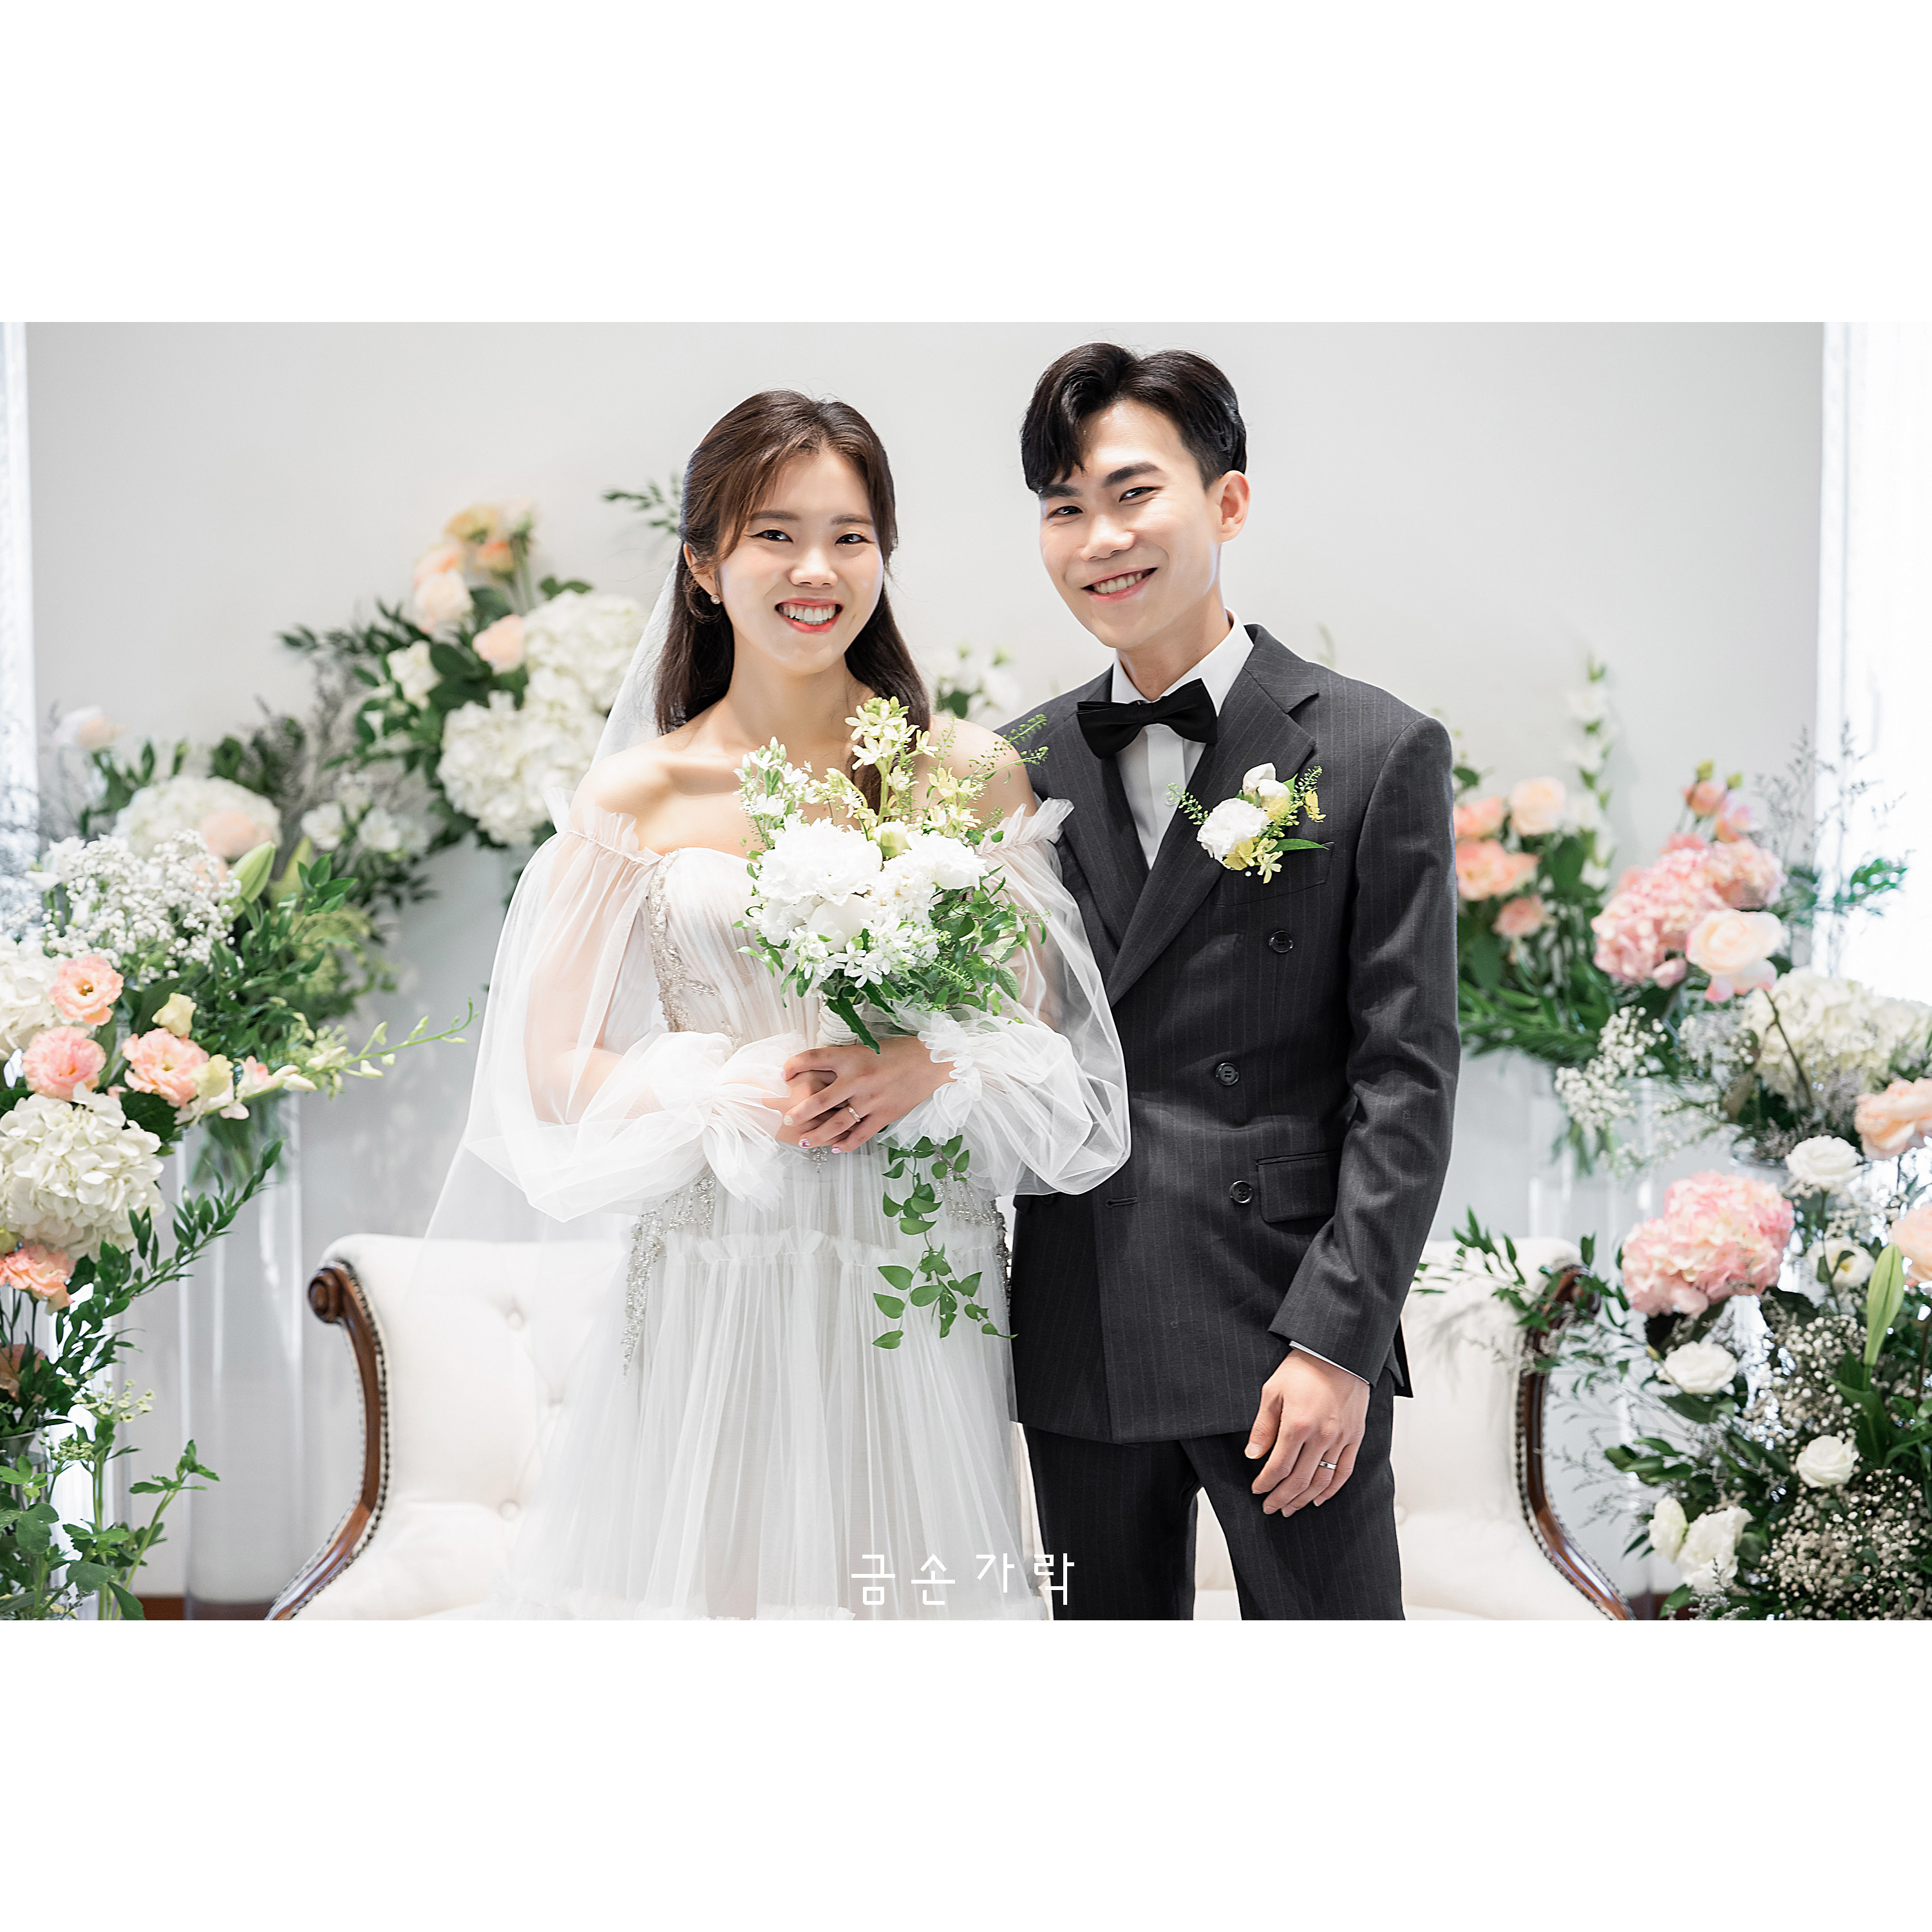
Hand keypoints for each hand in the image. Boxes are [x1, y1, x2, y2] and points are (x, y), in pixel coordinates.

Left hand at [766, 1037, 953, 1152]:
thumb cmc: (897, 1052)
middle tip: (786, 1118)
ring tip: (804, 1140)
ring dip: (817, 1134)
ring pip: (837, 1123)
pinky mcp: (885, 1115)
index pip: (814, 1058)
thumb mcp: (867, 1047)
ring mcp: (871, 1100)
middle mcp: (858, 1079)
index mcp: (852, 1057)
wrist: (930, 1062)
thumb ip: (844, 1060)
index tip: (783, 1074)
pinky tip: (835, 1147)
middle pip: (819, 1100)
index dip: (794, 1065)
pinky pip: (861, 1135)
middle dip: (799, 1111)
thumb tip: (818, 1071)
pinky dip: (846, 1143)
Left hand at [1245, 1350, 1369, 1517]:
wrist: (1339, 1353)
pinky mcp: (1355, 1437)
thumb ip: (1263, 1427)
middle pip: (1299, 1480)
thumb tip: (1252, 1454)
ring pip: (1322, 1481)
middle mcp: (1321, 1437)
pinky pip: (1344, 1471)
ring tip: (1290, 1508)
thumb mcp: (1272, 1391)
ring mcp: (1341, 1439)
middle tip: (1270, 1508)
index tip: (1257, 1490)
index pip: (1278, 1467)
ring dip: (1304, 1499)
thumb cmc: (1304, 1368)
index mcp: (1297, 1425)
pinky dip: (1332, 1490)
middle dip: (1281, 1498)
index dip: (1265, 1483)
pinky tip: (1319, 1498)